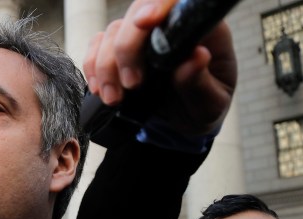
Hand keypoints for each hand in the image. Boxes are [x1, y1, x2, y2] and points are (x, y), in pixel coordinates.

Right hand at [82, 0, 236, 135]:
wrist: (182, 123)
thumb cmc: (202, 108)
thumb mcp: (210, 104)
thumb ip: (201, 82)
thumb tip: (197, 57)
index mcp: (199, 29)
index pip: (176, 3)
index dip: (157, 6)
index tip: (144, 23)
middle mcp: (167, 24)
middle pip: (138, 12)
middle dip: (127, 48)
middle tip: (131, 84)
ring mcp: (141, 36)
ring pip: (113, 31)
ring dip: (106, 65)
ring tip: (114, 98)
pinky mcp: (119, 49)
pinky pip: (96, 46)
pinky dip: (92, 67)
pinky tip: (99, 89)